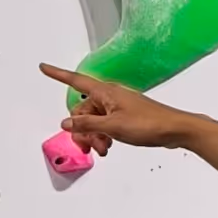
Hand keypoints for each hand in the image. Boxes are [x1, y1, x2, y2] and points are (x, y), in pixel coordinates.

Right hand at [38, 64, 193, 153]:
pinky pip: (104, 124)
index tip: (43, 67)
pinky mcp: (125, 116)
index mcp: (105, 93)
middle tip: (89, 146)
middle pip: (82, 111)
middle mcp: (109, 96)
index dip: (58, 74)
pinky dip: (103, 136)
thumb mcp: (113, 127)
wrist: (174, 130)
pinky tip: (108, 146)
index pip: (75, 81)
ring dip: (93, 136)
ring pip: (93, 120)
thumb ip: (87, 125)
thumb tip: (65, 123)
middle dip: (82, 130)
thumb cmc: (149, 124)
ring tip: (102, 149)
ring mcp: (117, 106)